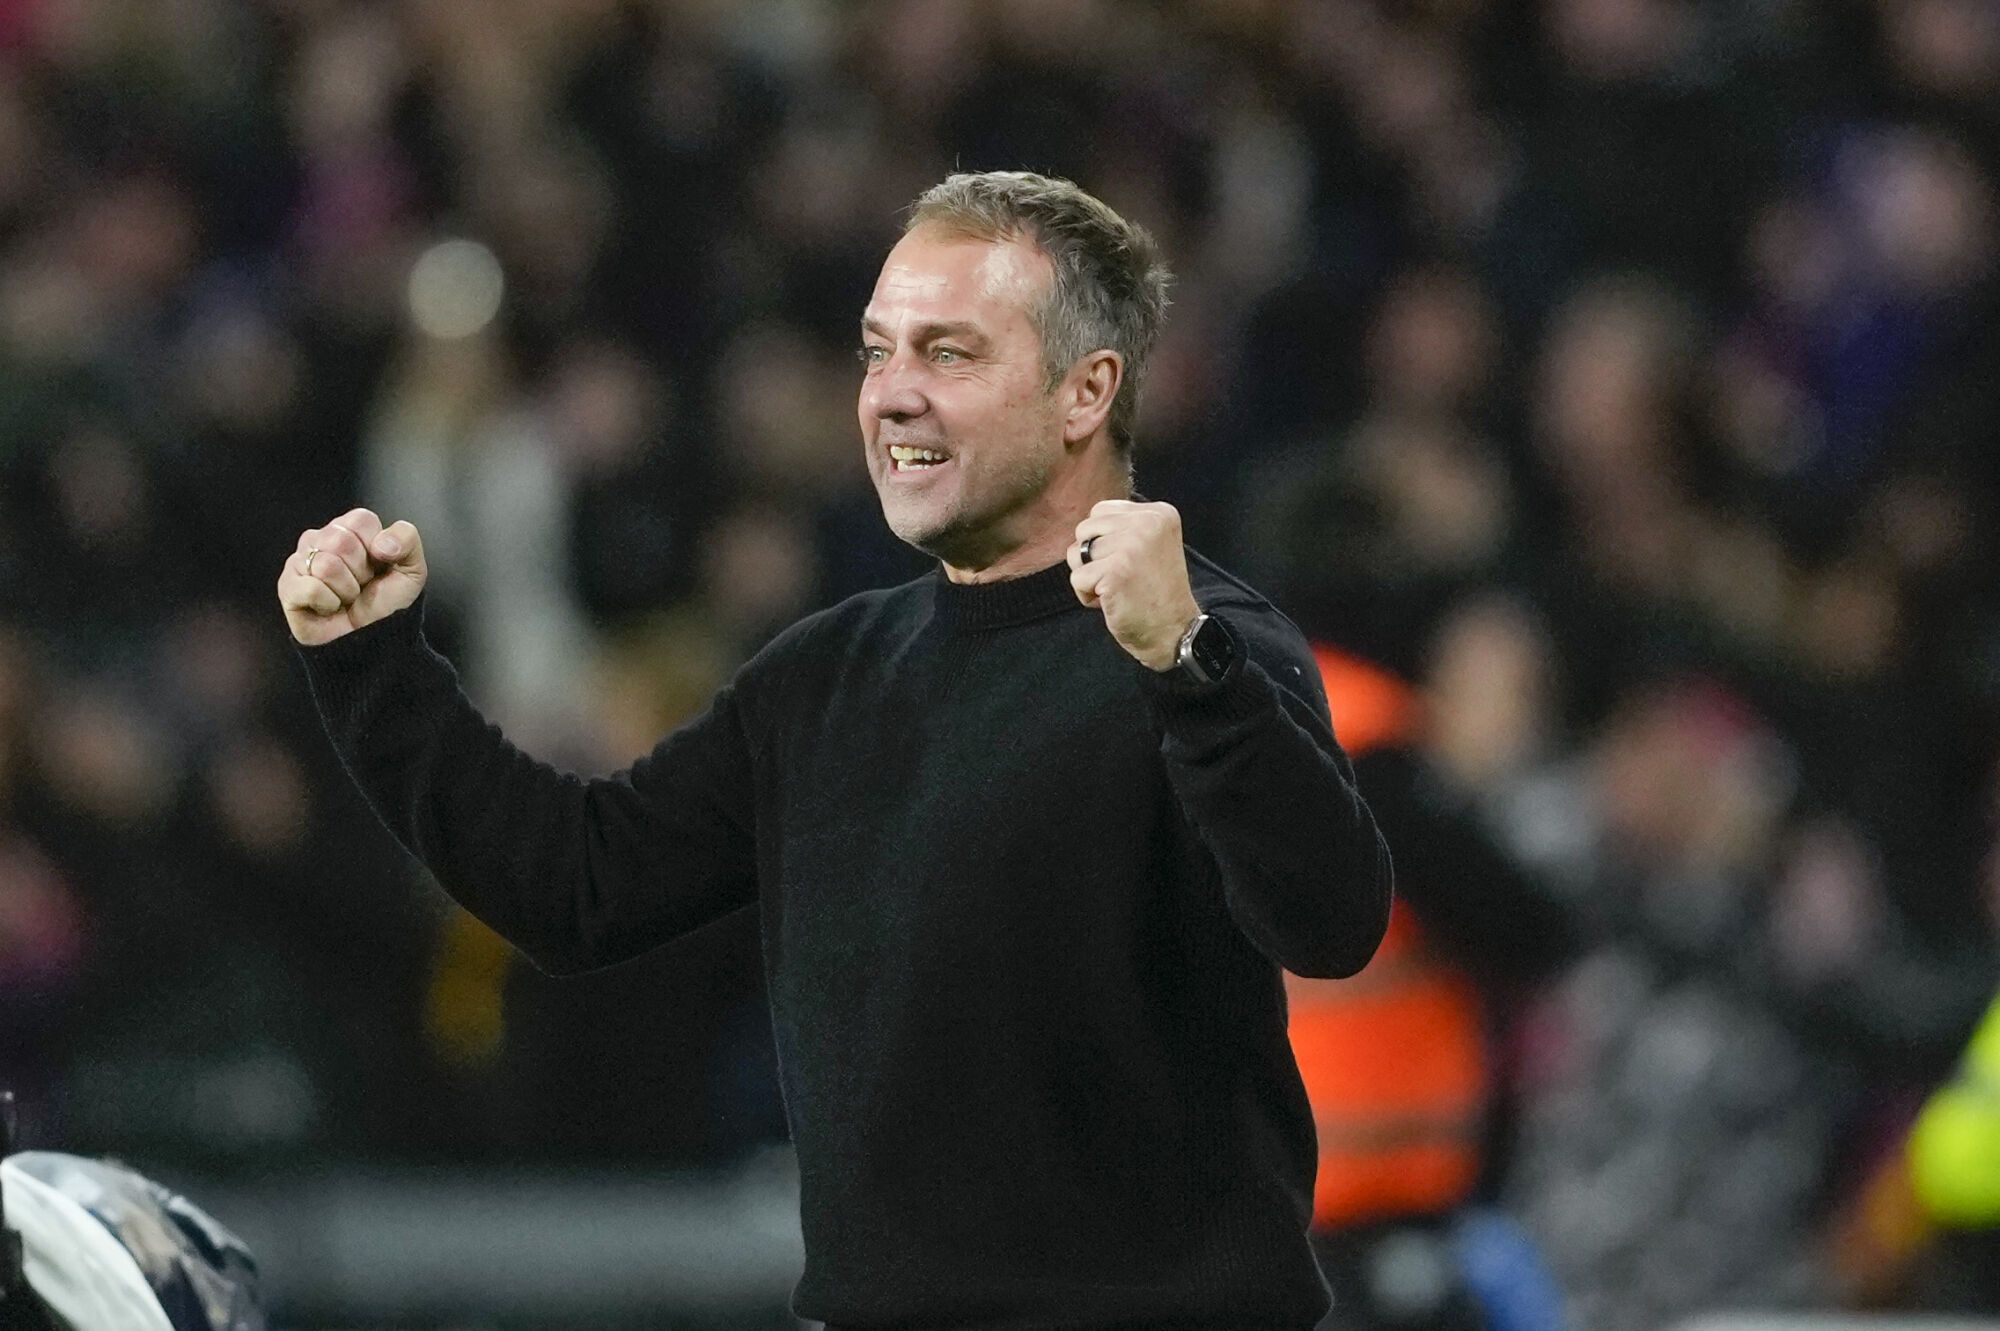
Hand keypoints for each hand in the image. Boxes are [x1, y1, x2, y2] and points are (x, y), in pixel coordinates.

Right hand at [277, 507, 426, 645]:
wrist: (375, 639)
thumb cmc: (388, 602)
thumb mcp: (412, 568)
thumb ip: (407, 539)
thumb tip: (381, 543)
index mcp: (348, 529)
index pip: (360, 520)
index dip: (377, 548)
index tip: (378, 566)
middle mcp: (320, 539)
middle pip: (341, 541)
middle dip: (361, 571)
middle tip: (361, 586)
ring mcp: (300, 562)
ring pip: (327, 565)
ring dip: (346, 590)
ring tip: (346, 598)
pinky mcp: (287, 587)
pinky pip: (311, 588)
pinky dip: (328, 603)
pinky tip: (329, 608)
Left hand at [1066, 499, 1200, 670]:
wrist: (1174, 631)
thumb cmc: (1154, 593)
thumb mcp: (1149, 544)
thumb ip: (1122, 528)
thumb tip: (1082, 527)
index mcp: (1158, 512)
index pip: (1100, 510)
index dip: (1103, 541)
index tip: (1128, 562)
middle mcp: (1147, 522)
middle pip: (1084, 529)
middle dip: (1092, 557)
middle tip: (1121, 577)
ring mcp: (1131, 545)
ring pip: (1076, 553)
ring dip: (1089, 577)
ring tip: (1117, 589)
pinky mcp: (1115, 571)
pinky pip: (1077, 578)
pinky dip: (1087, 595)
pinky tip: (1112, 601)